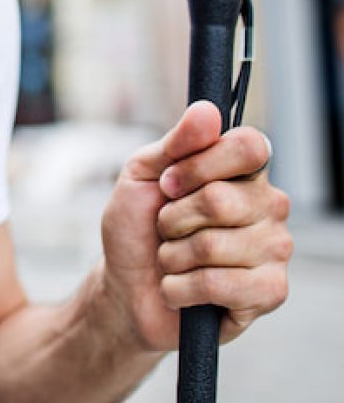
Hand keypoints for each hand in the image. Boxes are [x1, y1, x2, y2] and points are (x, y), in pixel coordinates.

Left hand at [99, 101, 290, 350]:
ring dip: (173, 256)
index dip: (198, 165)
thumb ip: (176, 142)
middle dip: (172, 217)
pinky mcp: (270, 292)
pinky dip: (181, 287)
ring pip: (214, 245)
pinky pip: (219, 284)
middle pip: (221, 199)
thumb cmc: (138, 227)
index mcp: (244, 172)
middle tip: (166, 228)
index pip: (249, 146)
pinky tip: (182, 289)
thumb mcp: (143, 174)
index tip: (168, 183)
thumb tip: (208, 110)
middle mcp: (269, 206)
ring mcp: (275, 250)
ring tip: (174, 260)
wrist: (127, 286)